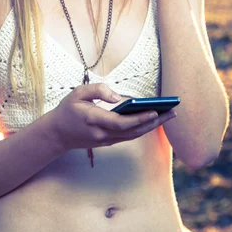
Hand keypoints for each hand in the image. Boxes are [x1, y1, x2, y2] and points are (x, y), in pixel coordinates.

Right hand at [49, 83, 176, 151]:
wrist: (57, 133)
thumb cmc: (68, 109)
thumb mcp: (77, 92)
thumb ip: (98, 90)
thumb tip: (118, 97)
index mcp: (93, 119)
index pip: (120, 122)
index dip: (139, 118)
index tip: (155, 111)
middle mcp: (102, 133)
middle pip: (133, 131)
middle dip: (154, 122)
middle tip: (173, 112)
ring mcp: (106, 140)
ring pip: (133, 135)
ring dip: (152, 127)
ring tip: (169, 115)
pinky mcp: (108, 141)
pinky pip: (129, 136)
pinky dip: (143, 128)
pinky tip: (154, 120)